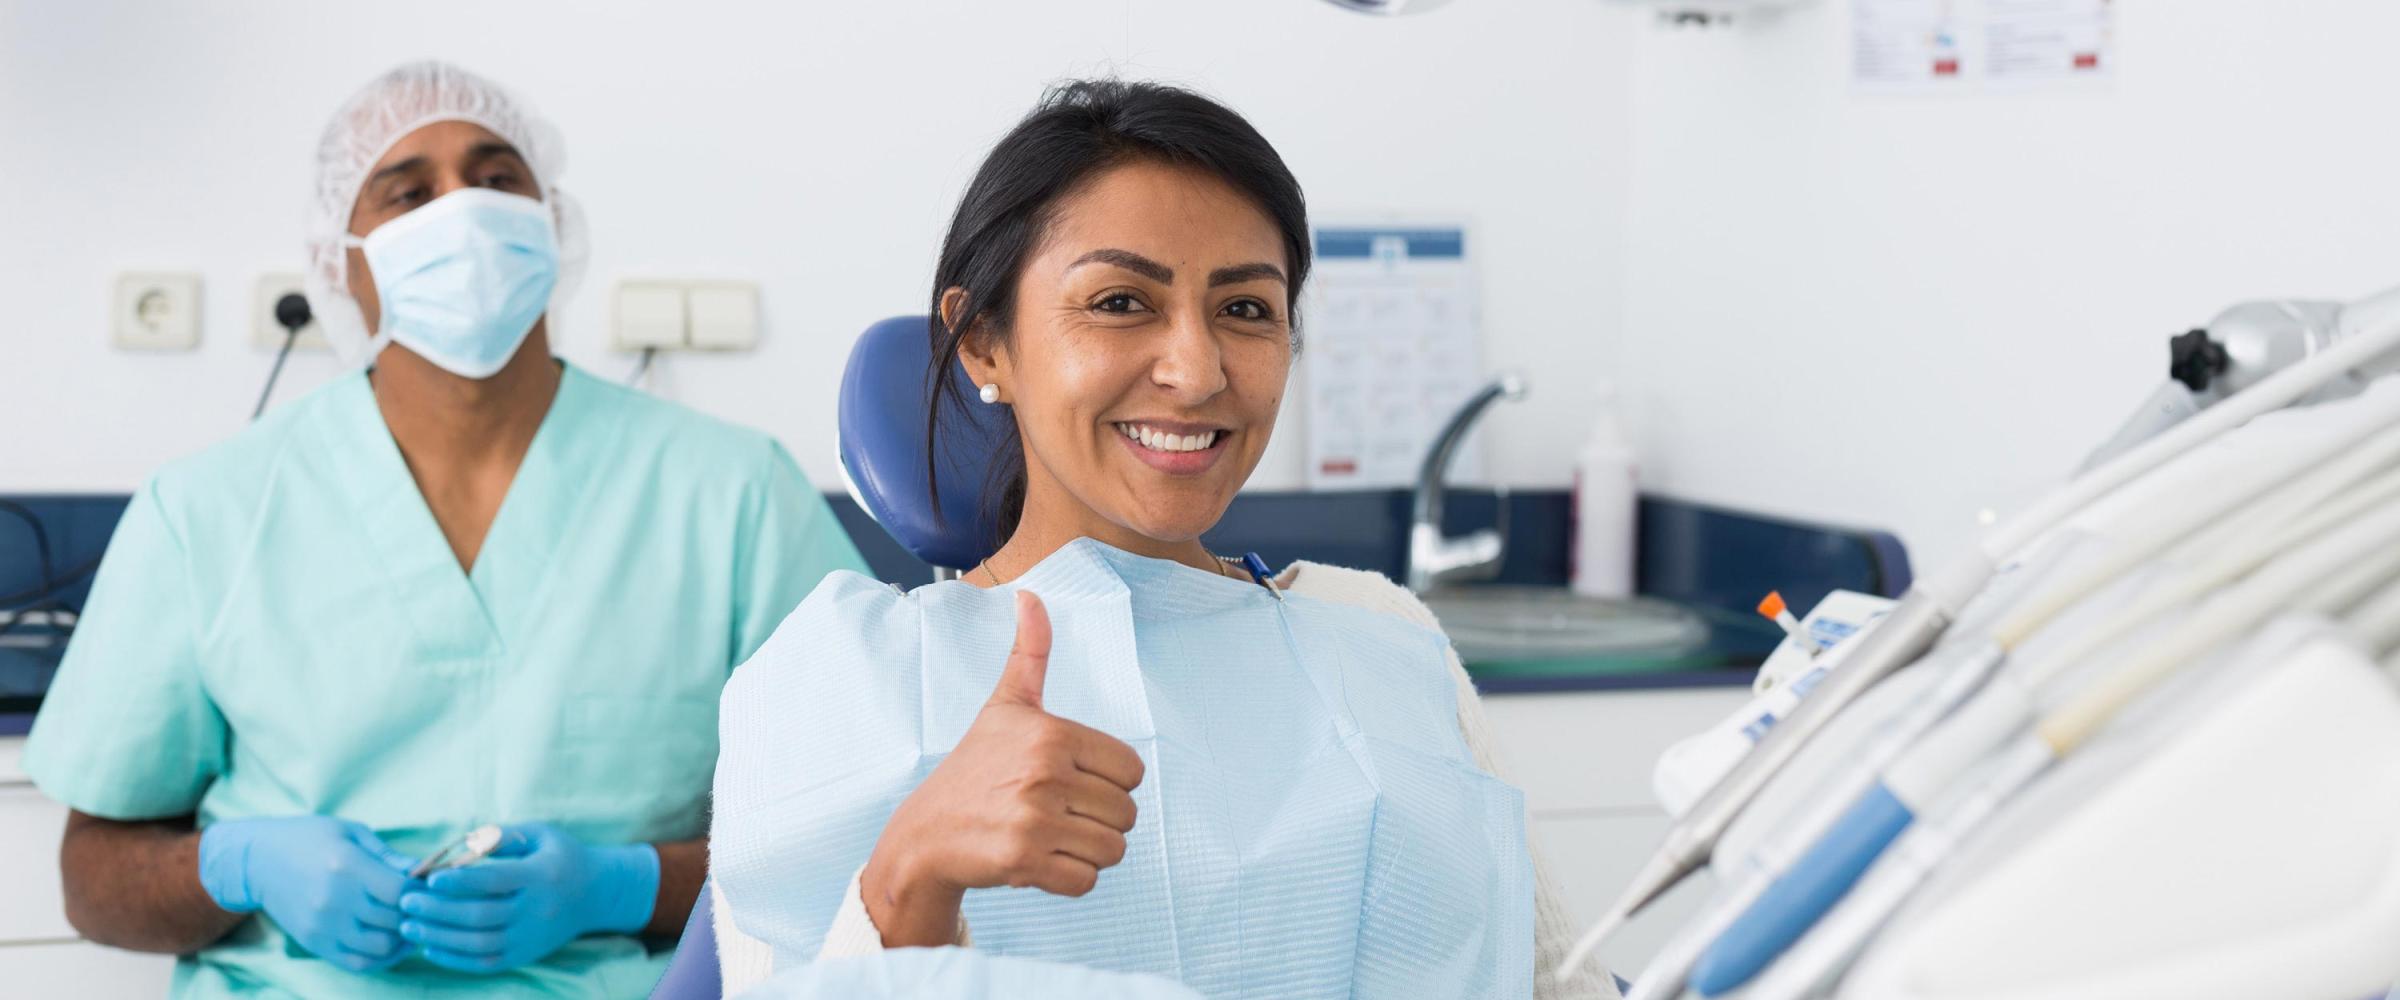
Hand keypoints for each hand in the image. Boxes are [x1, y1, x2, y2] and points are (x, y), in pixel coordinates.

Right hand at [196, 816, 420, 972]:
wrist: (258, 861)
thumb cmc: (310, 838)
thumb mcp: (351, 833)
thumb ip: (389, 855)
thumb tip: (426, 872)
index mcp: (347, 867)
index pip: (400, 891)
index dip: (421, 891)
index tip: (426, 885)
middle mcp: (334, 900)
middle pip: (395, 920)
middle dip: (417, 914)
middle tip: (424, 906)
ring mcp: (323, 926)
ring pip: (382, 947)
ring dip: (403, 938)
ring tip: (408, 923)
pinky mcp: (315, 944)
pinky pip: (359, 963)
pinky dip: (382, 957)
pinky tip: (391, 941)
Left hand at [395, 824, 657, 973]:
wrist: (596, 894)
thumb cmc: (559, 856)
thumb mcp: (539, 834)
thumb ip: (502, 836)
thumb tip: (460, 845)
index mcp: (541, 875)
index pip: (496, 881)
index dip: (461, 881)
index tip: (430, 879)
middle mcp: (537, 910)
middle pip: (481, 915)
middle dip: (439, 910)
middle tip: (406, 902)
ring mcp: (530, 936)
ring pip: (479, 943)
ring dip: (440, 936)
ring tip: (408, 925)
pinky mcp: (524, 954)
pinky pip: (485, 962)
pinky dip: (454, 958)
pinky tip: (430, 946)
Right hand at [862, 590, 1145, 944]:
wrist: (924, 834)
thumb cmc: (974, 767)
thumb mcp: (1004, 706)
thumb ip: (1030, 653)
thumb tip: (1030, 594)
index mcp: (1052, 733)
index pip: (1132, 771)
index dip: (1107, 782)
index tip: (1068, 781)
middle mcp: (1045, 773)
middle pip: (1128, 814)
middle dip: (1097, 820)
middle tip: (1055, 813)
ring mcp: (1034, 819)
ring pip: (1113, 850)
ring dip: (1086, 851)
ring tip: (1048, 836)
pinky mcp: (1023, 862)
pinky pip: (1087, 881)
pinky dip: (1068, 879)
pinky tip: (1038, 861)